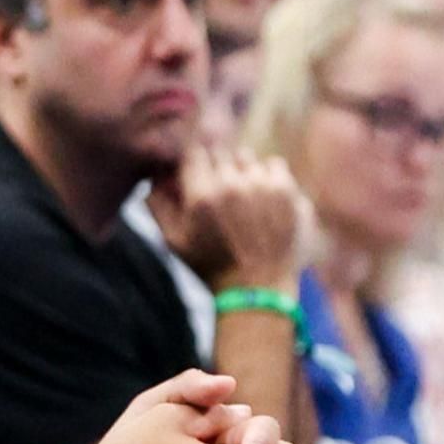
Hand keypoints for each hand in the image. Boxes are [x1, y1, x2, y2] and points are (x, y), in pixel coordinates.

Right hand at [149, 147, 305, 292]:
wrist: (258, 289)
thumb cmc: (211, 266)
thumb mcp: (173, 241)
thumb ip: (157, 204)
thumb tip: (155, 176)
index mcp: (202, 195)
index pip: (194, 153)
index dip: (194, 164)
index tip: (198, 177)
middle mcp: (232, 185)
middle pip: (221, 153)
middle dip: (217, 169)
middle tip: (221, 194)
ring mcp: (264, 186)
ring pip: (247, 158)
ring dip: (242, 171)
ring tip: (244, 198)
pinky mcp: (289, 191)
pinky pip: (274, 164)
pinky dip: (269, 175)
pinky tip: (265, 197)